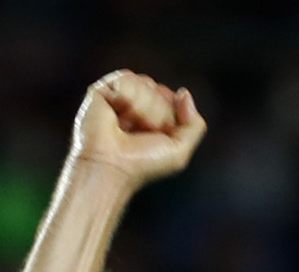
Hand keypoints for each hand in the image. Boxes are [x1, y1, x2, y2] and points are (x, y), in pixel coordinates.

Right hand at [73, 71, 206, 183]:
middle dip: (155, 114)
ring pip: (144, 82)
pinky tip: (115, 115)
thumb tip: (184, 93)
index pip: (172, 98)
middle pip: (159, 90)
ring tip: (126, 127)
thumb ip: (195, 125)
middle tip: (139, 134)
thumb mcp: (179, 151)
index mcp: (154, 116)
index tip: (155, 137)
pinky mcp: (103, 89)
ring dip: (140, 109)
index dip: (168, 118)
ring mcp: (120, 95)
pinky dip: (126, 99)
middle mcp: (137, 104)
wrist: (111, 166)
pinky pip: (127, 79)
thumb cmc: (142, 164)